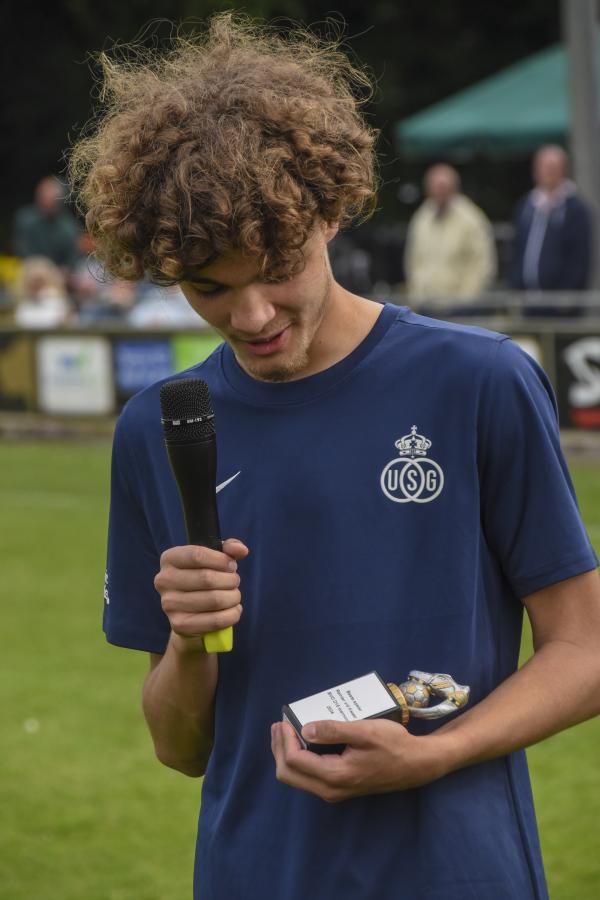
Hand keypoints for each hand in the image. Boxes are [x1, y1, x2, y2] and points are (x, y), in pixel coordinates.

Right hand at [154, 538, 248, 650]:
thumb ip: (228, 548)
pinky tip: (233, 610)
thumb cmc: (203, 579)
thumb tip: (241, 550)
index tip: (232, 566)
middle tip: (235, 582)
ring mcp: (169, 604)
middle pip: (207, 578)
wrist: (190, 614)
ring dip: (233, 597)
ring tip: (234, 596)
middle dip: (230, 580)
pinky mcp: (179, 625)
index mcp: (169, 559)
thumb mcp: (214, 558)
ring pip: (214, 600)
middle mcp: (164, 580)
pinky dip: (232, 615)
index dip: (221, 560)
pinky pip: (215, 621)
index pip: (197, 555)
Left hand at [270, 718, 448, 802]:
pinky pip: (308, 777)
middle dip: (279, 749)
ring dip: (286, 755)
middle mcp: (330, 789)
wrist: (415, 765)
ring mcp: (334, 791)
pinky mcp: (338, 787)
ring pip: (297, 778)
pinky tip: (302, 742)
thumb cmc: (393, 745)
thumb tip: (305, 729)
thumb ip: (333, 731)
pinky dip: (298, 760)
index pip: (295, 761)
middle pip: (289, 775)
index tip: (284, 720)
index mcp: (335, 776)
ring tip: (285, 731)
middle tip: (278, 726)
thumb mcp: (364, 731)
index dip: (284, 740)